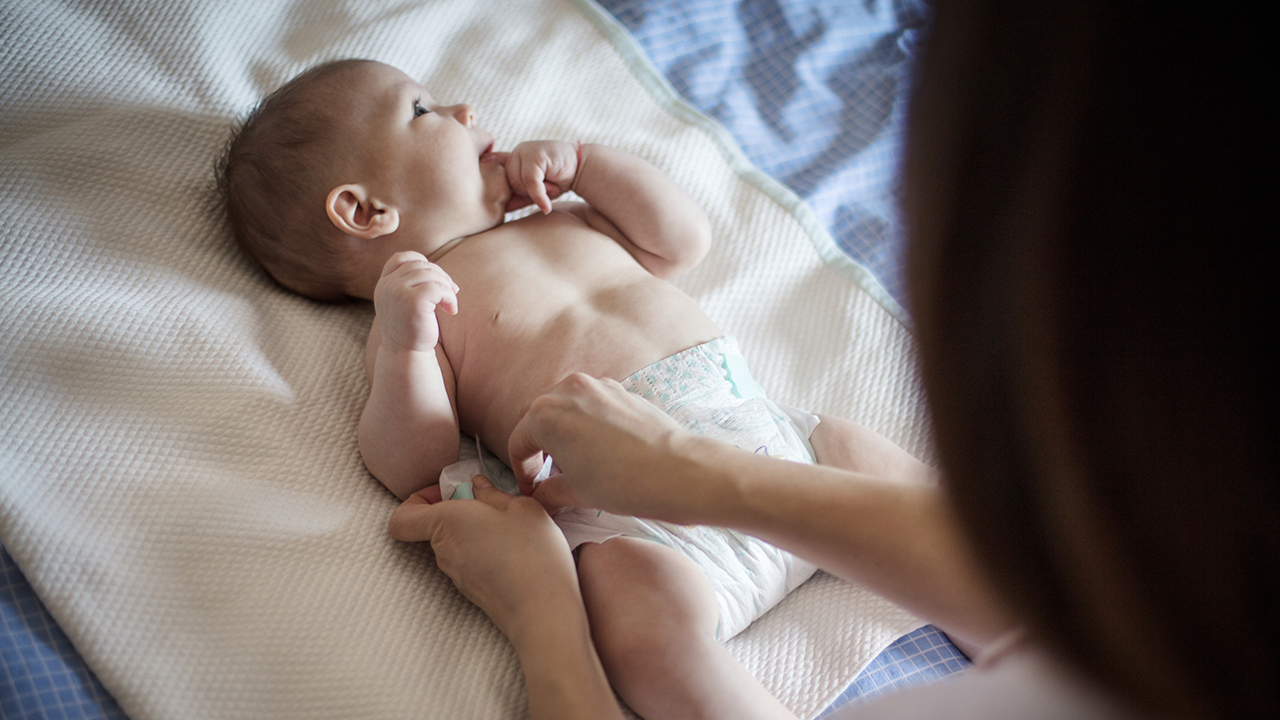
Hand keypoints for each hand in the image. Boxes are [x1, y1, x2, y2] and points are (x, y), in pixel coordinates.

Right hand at [374, 251, 458, 351]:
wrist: (406, 355)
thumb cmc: (411, 329)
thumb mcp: (406, 303)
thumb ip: (412, 284)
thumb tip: (438, 272)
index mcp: (384, 285)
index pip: (400, 258)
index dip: (421, 261)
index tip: (435, 278)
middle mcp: (387, 286)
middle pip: (420, 265)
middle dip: (440, 276)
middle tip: (451, 292)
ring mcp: (397, 292)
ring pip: (431, 274)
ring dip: (446, 286)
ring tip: (449, 304)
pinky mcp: (412, 301)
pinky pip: (438, 287)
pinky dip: (450, 296)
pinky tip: (451, 310)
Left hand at [388, 475, 580, 643]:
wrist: (542, 610)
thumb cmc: (532, 552)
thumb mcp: (521, 507)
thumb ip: (493, 493)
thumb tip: (478, 487)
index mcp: (447, 522)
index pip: (401, 518)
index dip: (417, 500)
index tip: (448, 491)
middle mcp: (444, 550)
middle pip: (433, 526)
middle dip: (458, 511)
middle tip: (491, 504)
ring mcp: (455, 575)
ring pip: (453, 544)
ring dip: (474, 531)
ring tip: (510, 528)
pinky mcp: (470, 591)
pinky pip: (468, 561)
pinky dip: (484, 551)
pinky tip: (514, 551)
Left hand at [502, 140, 578, 214]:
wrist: (582, 168)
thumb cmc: (558, 180)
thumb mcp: (534, 191)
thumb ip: (517, 197)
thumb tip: (502, 209)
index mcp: (513, 159)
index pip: (502, 183)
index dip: (516, 195)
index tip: (533, 198)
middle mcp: (517, 153)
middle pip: (509, 184)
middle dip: (528, 194)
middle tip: (547, 189)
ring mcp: (524, 151)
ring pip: (518, 183)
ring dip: (537, 193)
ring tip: (552, 186)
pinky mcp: (535, 155)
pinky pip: (530, 182)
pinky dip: (539, 197)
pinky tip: (547, 206)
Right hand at [508, 373, 702, 520]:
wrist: (677, 471)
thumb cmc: (624, 482)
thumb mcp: (575, 492)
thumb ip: (548, 492)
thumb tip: (541, 497)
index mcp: (545, 414)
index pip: (518, 442)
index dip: (521, 472)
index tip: (531, 490)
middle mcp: (567, 390)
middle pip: (537, 417)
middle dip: (537, 446)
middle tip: (546, 476)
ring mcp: (597, 386)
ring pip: (565, 406)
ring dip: (561, 431)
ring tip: (573, 463)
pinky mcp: (621, 391)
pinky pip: (591, 404)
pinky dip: (585, 423)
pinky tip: (598, 450)